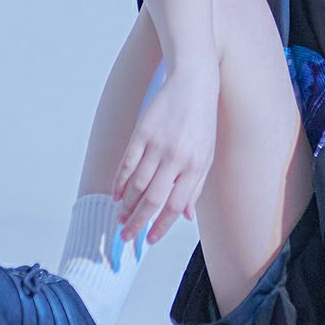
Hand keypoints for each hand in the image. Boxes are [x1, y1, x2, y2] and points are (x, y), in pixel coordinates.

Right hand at [111, 61, 220, 245]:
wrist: (193, 85)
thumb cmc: (202, 122)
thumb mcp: (208, 155)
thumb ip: (195, 187)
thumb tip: (184, 216)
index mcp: (196, 166)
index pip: (175, 206)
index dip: (161, 226)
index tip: (150, 239)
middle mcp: (177, 158)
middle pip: (153, 199)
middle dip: (138, 223)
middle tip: (127, 237)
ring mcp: (158, 145)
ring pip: (137, 184)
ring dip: (127, 206)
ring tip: (120, 219)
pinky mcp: (142, 133)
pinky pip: (126, 164)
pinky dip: (120, 183)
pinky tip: (117, 195)